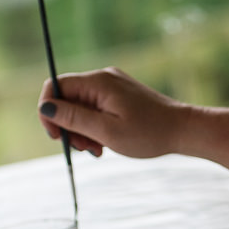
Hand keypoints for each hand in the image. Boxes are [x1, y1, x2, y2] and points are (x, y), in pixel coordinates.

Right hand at [38, 67, 192, 159]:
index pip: (56, 87)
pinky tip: (104, 144)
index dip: (49, 111)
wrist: (183, 130)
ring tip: (97, 150)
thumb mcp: (106, 131)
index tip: (57, 136)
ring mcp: (112, 86)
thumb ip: (74, 119)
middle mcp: (103, 78)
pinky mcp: (119, 96)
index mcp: (98, 82)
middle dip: (68, 126)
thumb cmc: (148, 133)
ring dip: (82, 130)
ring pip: (80, 106)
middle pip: (67, 98)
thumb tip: (45, 108)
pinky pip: (95, 109)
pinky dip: (94, 127)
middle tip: (84, 149)